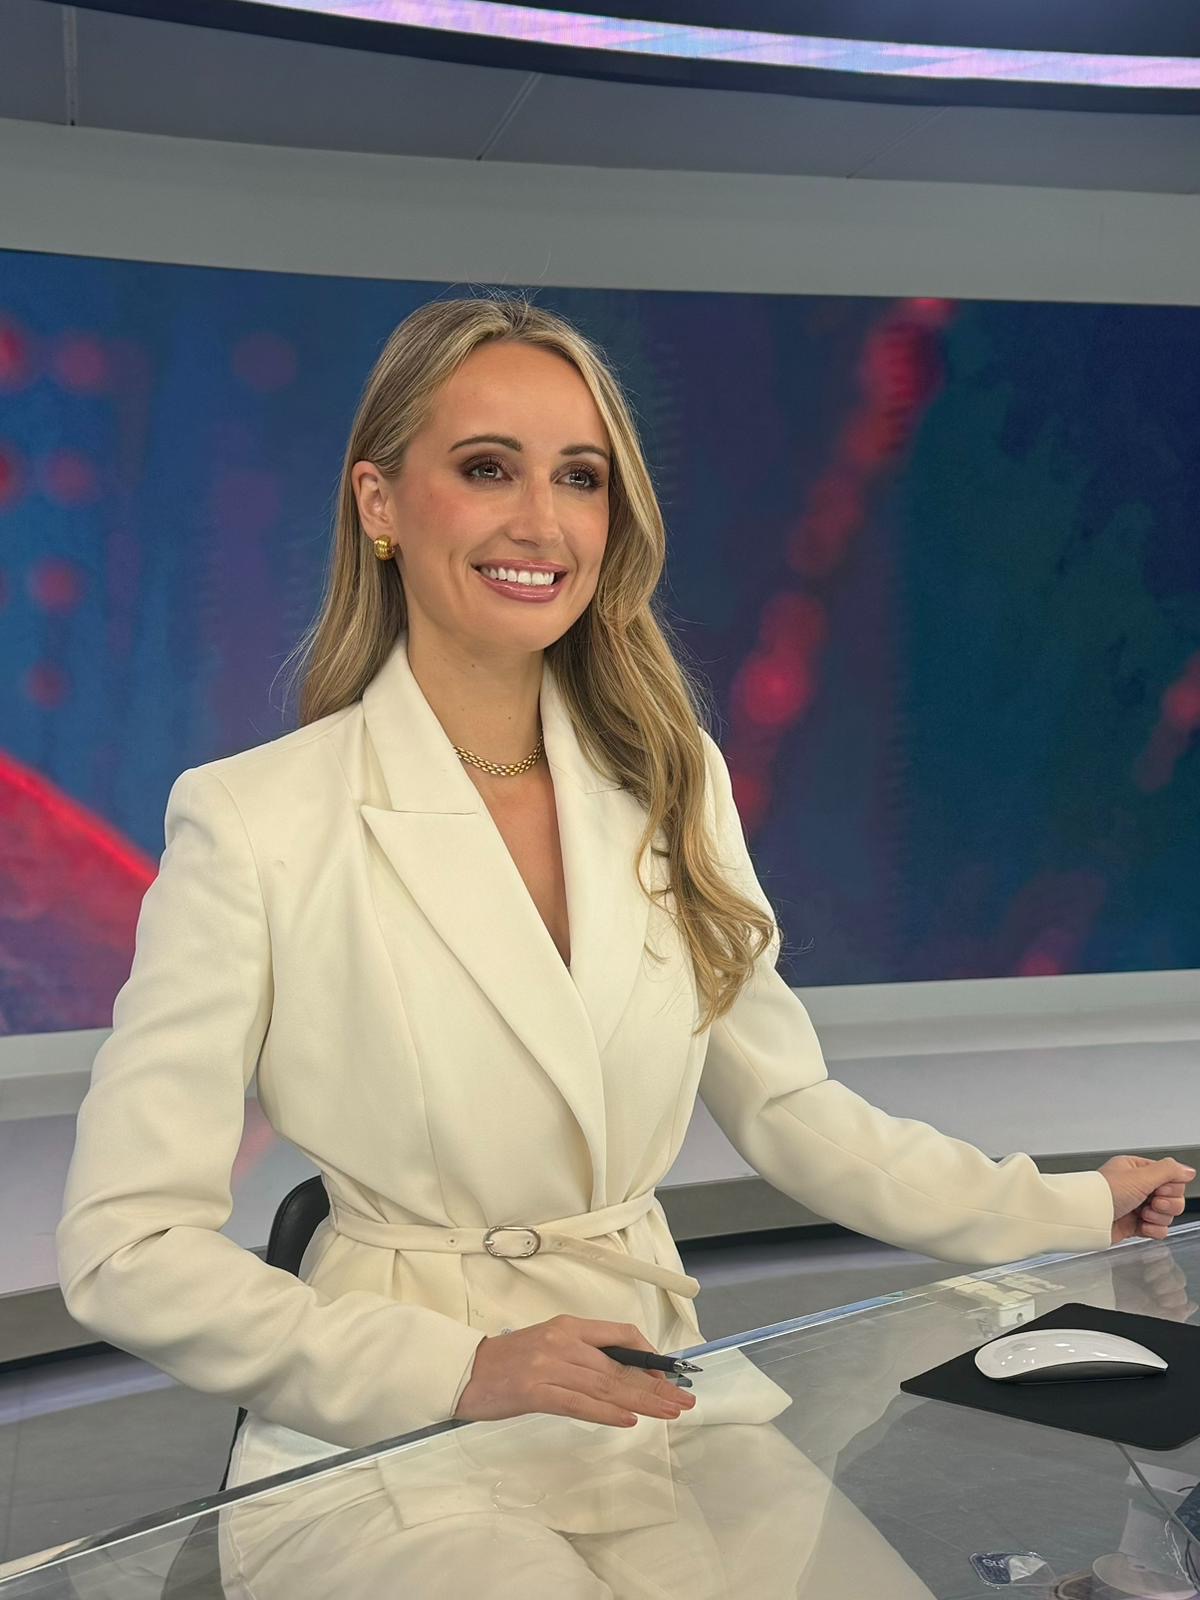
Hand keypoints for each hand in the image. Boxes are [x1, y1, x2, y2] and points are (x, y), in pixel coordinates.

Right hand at [452, 1314, 697, 1427]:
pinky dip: (607, 1413)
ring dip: (643, 1401)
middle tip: (684, 1400)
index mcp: (569, 1326)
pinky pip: (580, 1404)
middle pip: (620, 1366)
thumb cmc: (508, 1362)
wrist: (464, 1372)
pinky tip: (629, 1420)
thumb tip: (623, 1375)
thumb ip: (583, 1356)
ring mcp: (550, 1366)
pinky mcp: (536, 1392)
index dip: (649, 1356)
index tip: (667, 1376)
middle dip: (656, 1385)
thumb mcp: (549, 1347)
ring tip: (669, 1413)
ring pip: (607, 1385)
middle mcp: (564, 1342)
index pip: (620, 1334)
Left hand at [1100, 1155, 1194, 1243]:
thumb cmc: (1104, 1193)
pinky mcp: (1134, 1225)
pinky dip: (1153, 1230)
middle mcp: (1138, 1187)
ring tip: (1142, 1214)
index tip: (1159, 1189)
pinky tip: (1142, 1226)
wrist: (1088, 1218)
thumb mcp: (1139, 1176)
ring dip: (1158, 1217)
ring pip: (1167, 1215)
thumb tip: (1187, 1170)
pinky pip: (1158, 1229)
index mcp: (1137, 1170)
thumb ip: (1168, 1171)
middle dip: (1166, 1204)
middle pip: (1173, 1198)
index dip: (1171, 1187)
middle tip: (1152, 1202)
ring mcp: (1137, 1207)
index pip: (1171, 1178)